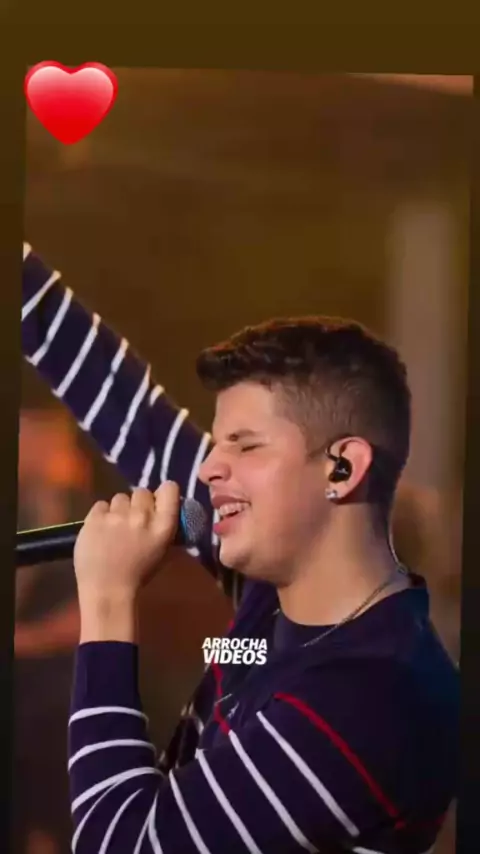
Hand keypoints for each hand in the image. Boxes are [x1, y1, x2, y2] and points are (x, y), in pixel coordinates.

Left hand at [74, 481, 179, 601]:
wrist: (107, 590)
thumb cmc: (138, 575)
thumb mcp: (163, 552)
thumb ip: (167, 530)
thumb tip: (169, 513)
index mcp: (163, 525)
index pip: (169, 488)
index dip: (163, 493)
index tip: (158, 501)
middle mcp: (142, 516)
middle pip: (142, 491)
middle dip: (138, 503)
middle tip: (133, 518)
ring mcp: (116, 516)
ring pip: (120, 497)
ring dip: (119, 509)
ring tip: (114, 526)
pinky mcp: (94, 518)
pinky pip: (101, 504)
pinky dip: (101, 514)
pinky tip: (101, 529)